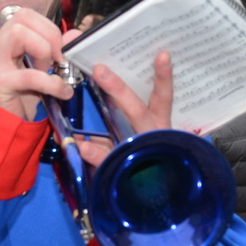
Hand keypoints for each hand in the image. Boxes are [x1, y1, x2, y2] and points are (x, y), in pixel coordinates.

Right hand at [0, 7, 75, 120]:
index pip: (26, 14)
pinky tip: (62, 92)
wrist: (7, 126)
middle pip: (22, 17)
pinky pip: (29, 74)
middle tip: (58, 60)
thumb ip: (58, 50)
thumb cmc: (24, 96)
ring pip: (19, 34)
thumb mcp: (44, 69)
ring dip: (43, 52)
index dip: (49, 27)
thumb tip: (76, 35)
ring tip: (50, 72)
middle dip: (50, 36)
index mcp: (5, 40)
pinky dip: (52, 83)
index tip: (60, 49)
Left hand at [77, 52, 174, 169]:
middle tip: (99, 69)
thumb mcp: (134, 130)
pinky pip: (108, 162)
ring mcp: (140, 155)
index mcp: (156, 122)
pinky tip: (82, 147)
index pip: (163, 97)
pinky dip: (95, 154)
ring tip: (87, 112)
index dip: (163, 77)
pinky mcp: (125, 171)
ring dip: (104, 128)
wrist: (154, 190)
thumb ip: (118, 112)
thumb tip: (96, 87)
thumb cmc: (144, 154)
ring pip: (125, 139)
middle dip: (119, 90)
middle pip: (137, 111)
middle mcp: (150, 136)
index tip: (162, 54)